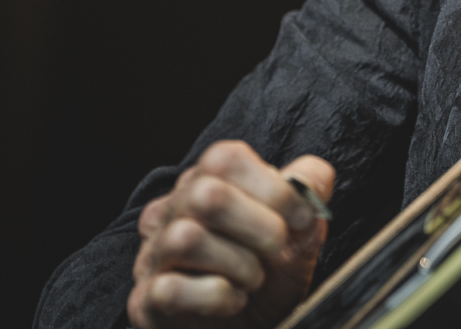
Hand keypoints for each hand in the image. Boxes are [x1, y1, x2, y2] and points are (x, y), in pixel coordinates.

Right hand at [128, 141, 334, 328]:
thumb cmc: (269, 275)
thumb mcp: (300, 230)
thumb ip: (309, 191)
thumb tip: (314, 174)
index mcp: (205, 182)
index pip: (225, 159)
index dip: (273, 187)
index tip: (301, 218)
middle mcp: (170, 213)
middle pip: (205, 195)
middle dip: (260, 227)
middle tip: (277, 251)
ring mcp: (152, 257)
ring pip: (186, 239)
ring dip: (240, 264)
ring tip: (254, 279)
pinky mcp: (146, 301)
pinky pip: (172, 289)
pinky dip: (217, 296)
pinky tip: (233, 301)